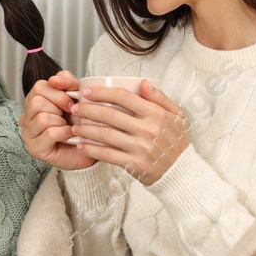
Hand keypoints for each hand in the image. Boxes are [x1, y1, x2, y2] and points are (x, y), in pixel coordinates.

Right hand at [20, 70, 99, 170]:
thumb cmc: (80, 123)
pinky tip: (70, 136)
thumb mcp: (77, 97)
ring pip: (42, 118)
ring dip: (61, 122)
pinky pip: (50, 133)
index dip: (58, 93)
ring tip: (68, 127)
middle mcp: (26, 117)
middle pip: (36, 101)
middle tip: (68, 117)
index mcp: (34, 101)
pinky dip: (64, 133)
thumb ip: (67, 82)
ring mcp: (28, 133)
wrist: (89, 149)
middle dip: (59, 107)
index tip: (71, 102)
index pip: (39, 86)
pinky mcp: (34, 148)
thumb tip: (55, 79)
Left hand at [67, 80, 188, 184]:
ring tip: (75, 127)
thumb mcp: (177, 116)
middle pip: (109, 114)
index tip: (88, 92)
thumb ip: (160, 98)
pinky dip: (91, 149)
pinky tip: (82, 145)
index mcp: (156, 114)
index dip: (102, 92)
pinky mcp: (133, 164)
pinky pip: (106, 154)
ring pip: (105, 134)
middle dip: (88, 110)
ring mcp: (140, 147)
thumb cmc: (176, 141)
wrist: (181, 172)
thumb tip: (143, 83)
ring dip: (85, 129)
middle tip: (75, 109)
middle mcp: (147, 129)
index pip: (124, 97)